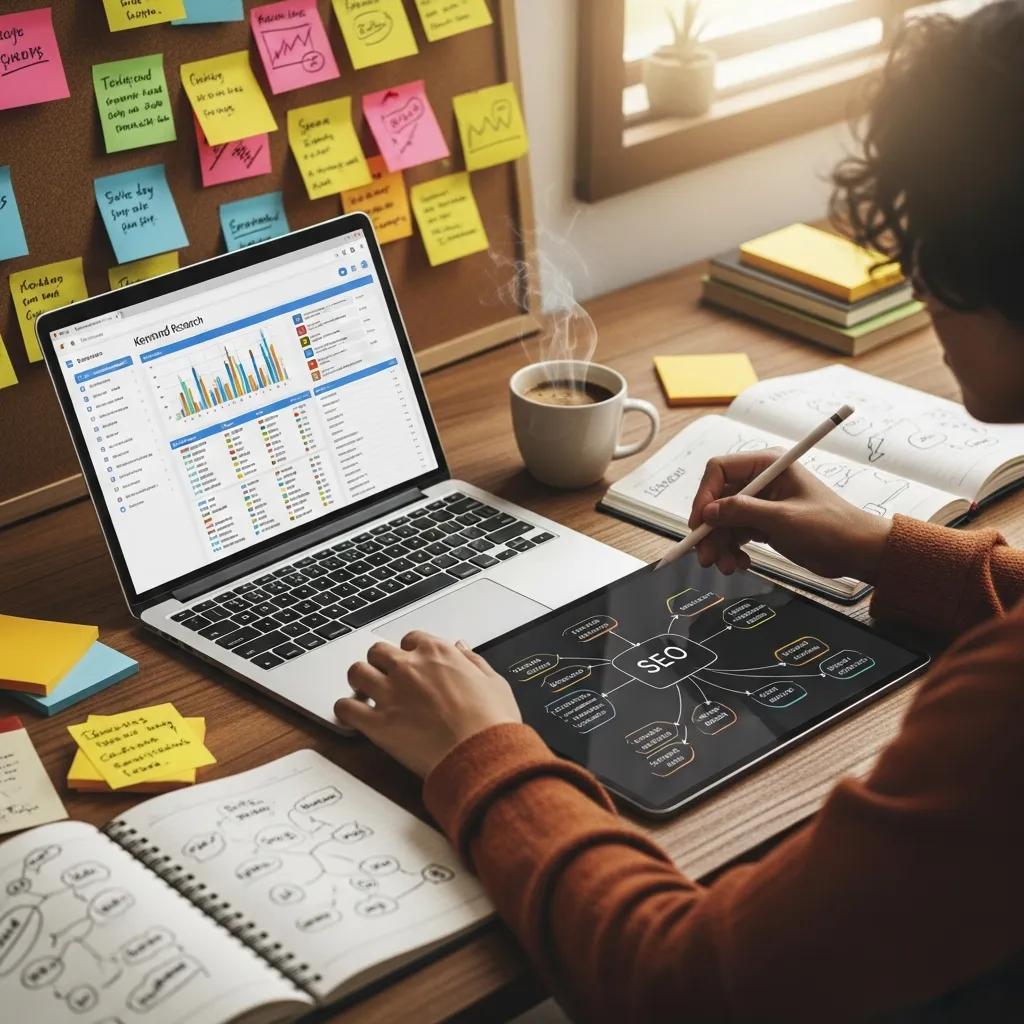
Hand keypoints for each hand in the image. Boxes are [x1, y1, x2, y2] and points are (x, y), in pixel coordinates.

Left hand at [335, 631, 521, 777]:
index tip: (412, 663)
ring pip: (356, 672)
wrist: (481, 754)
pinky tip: (353, 715)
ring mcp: (389, 694)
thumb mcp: (494, 681)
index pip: (410, 639)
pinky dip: (346, 709)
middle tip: (386, 677)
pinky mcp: (377, 724)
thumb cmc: (492, 722)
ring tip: (365, 692)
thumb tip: (462, 648)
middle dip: (380, 663)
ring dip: (359, 681)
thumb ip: (473, 661)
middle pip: (377, 651)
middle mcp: (408, 668)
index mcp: (437, 653)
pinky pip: (345, 708)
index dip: (410, 652)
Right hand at [687, 451, 891, 582]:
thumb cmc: (830, 527)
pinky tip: (741, 564)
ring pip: (723, 521)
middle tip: (706, 556)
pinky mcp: (763, 524)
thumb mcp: (783, 519)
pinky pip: (734, 535)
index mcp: (768, 465)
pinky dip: (732, 551)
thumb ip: (742, 512)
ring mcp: (761, 504)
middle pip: (717, 500)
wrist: (856, 551)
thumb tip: (707, 513)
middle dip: (710, 529)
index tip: (699, 524)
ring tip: (727, 567)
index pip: (720, 471)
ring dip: (719, 545)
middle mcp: (761, 481)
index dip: (704, 496)